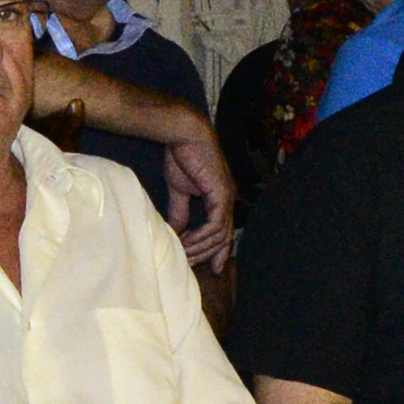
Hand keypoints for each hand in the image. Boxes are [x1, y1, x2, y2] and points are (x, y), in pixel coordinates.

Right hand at [162, 120, 237, 272]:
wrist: (184, 135)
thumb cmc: (182, 157)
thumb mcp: (179, 190)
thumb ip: (180, 211)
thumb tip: (175, 231)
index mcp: (220, 198)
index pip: (223, 230)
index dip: (218, 250)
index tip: (212, 268)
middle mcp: (228, 200)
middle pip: (224, 237)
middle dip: (208, 255)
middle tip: (190, 265)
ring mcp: (227, 198)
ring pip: (220, 235)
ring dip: (201, 247)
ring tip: (183, 255)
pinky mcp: (221, 196)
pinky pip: (215, 226)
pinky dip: (201, 237)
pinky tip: (187, 241)